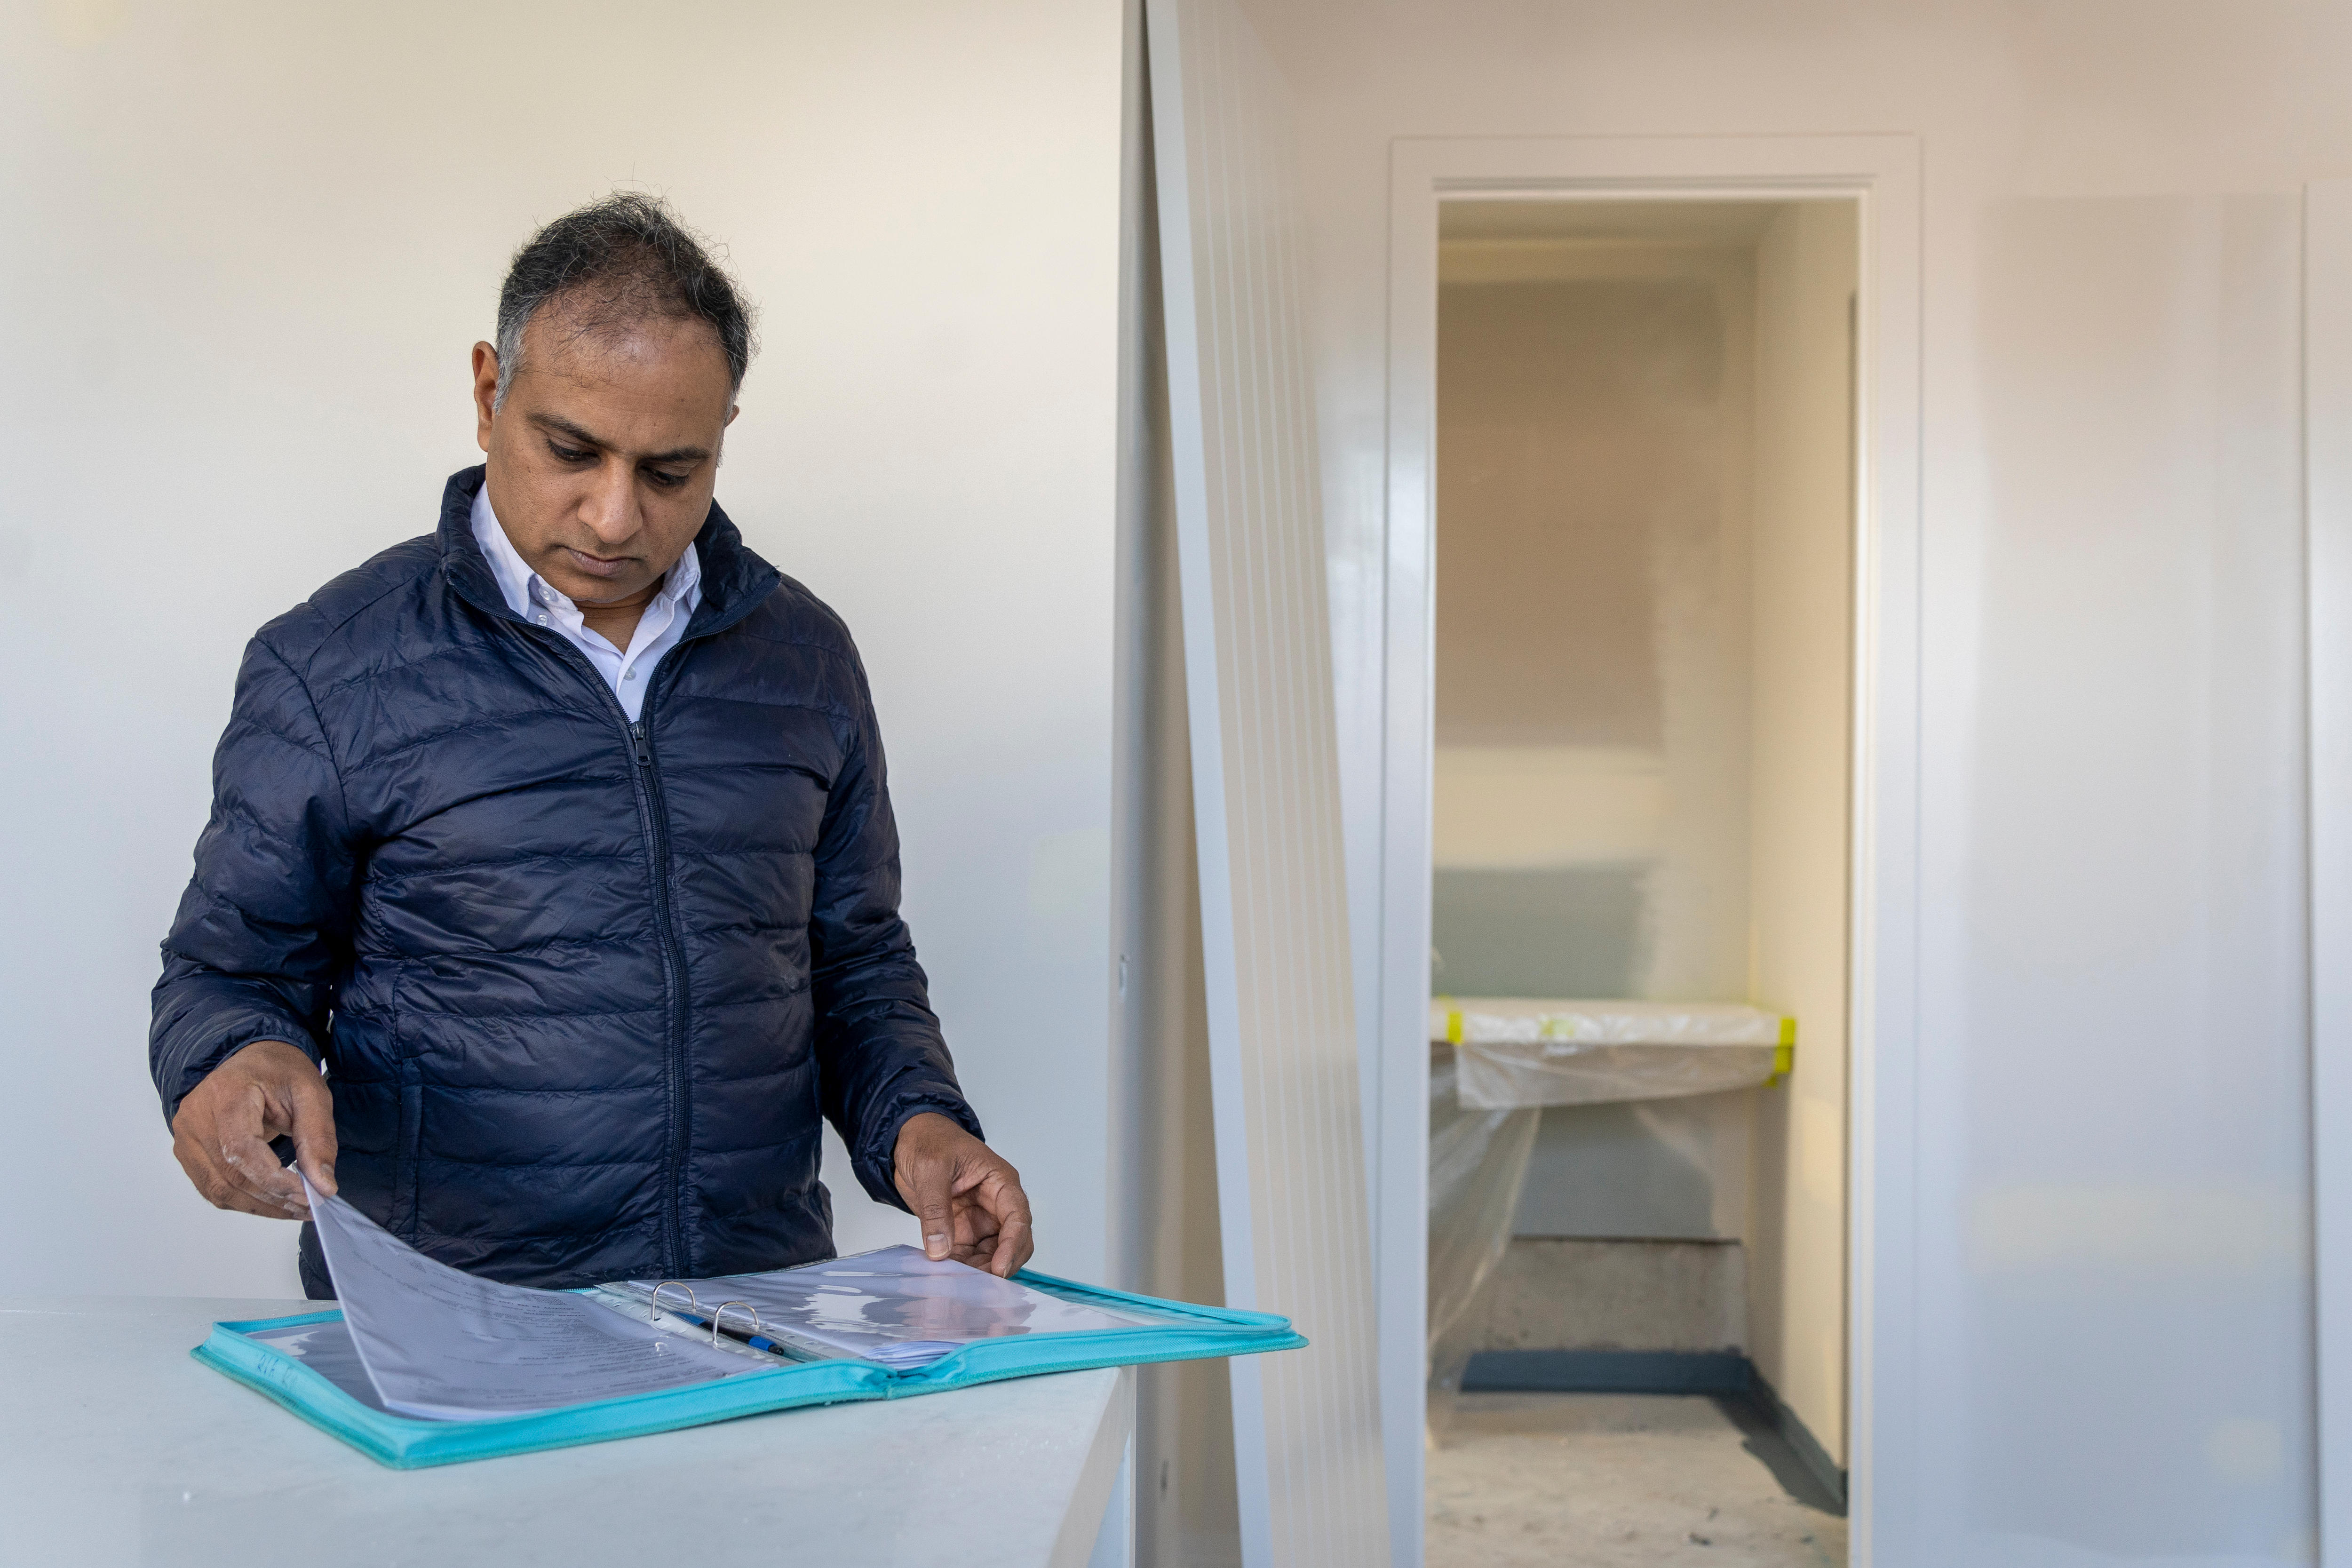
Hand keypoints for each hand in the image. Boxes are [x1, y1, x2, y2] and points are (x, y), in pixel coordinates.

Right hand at [170, 1040, 336, 1219]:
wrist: (250, 1060)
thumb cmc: (278, 1071)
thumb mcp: (311, 1092)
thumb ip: (318, 1137)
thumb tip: (324, 1186)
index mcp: (226, 1095)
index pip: (241, 1150)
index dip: (274, 1180)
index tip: (309, 1194)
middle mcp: (196, 1118)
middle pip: (229, 1176)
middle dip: (273, 1198)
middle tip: (310, 1207)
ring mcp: (186, 1137)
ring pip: (219, 1190)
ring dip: (261, 1206)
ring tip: (296, 1208)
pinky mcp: (187, 1153)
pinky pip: (212, 1188)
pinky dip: (244, 1200)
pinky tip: (273, 1201)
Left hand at [890, 1112, 1033, 1277]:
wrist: (908, 1141)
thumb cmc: (929, 1141)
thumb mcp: (931, 1169)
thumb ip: (936, 1209)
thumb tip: (940, 1249)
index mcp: (1000, 1181)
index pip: (1017, 1217)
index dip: (1013, 1245)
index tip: (999, 1269)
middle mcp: (996, 1204)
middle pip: (1013, 1242)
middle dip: (999, 1264)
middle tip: (979, 1286)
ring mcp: (981, 1220)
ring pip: (992, 1255)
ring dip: (979, 1271)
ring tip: (958, 1284)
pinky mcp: (963, 1231)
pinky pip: (968, 1256)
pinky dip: (960, 1269)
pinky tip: (946, 1278)